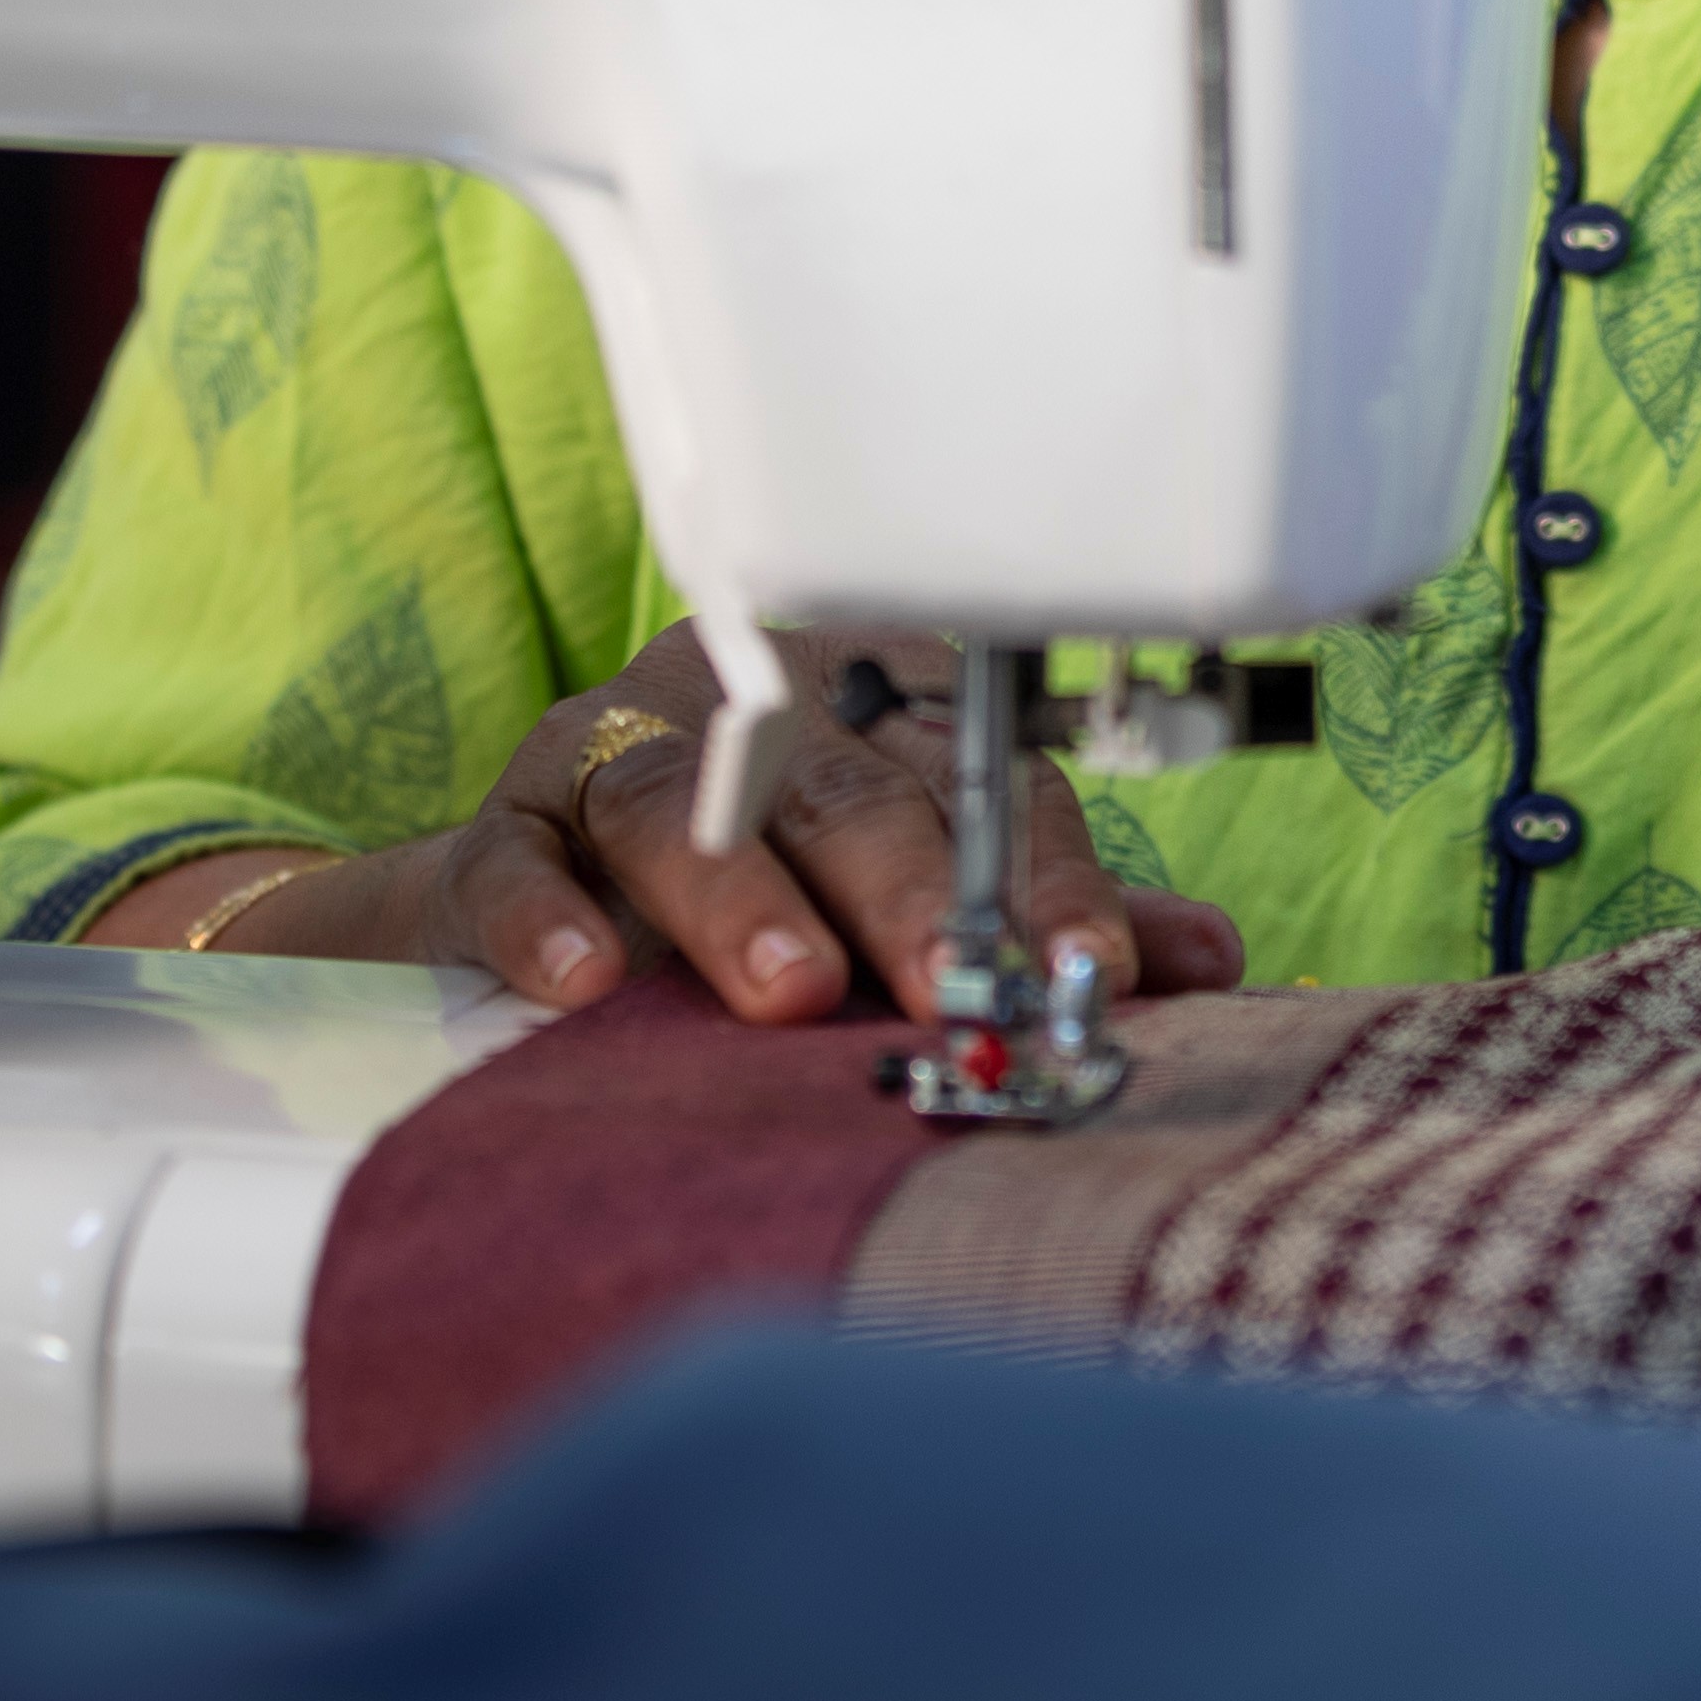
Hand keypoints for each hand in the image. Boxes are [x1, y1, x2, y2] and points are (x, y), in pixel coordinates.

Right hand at [93, 622, 1246, 1024]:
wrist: (555, 883)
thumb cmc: (773, 879)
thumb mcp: (913, 885)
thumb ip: (1041, 917)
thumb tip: (1201, 962)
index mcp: (882, 716)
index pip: (985, 783)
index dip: (1047, 873)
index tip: (1101, 965)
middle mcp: (759, 712)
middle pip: (845, 784)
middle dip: (906, 886)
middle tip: (946, 981)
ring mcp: (620, 757)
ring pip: (681, 802)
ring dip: (738, 894)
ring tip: (785, 988)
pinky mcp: (499, 827)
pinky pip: (511, 859)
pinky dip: (539, 916)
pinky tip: (579, 984)